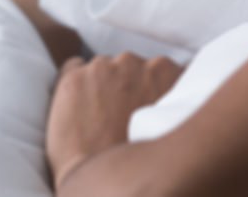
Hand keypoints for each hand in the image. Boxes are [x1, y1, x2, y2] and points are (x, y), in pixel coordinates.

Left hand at [46, 53, 183, 189]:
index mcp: (165, 71)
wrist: (104, 187)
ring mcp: (102, 68)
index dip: (150, 89)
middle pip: (128, 67)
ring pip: (101, 68)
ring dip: (100, 85)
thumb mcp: (176, 124)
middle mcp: (134, 62)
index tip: (144, 105)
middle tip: (120, 116)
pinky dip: (74, 84)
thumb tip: (174, 94)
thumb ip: (175, 101)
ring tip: (97, 117)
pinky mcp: (74, 78)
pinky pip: (72, 68)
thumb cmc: (144, 163)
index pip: (160, 69)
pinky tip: (76, 107)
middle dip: (124, 85)